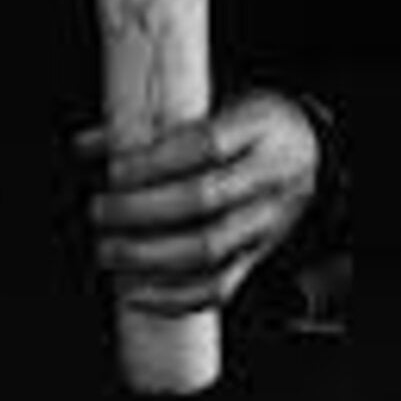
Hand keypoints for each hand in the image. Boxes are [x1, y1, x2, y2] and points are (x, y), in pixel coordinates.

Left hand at [84, 90, 319, 314]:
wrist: (311, 150)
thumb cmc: (256, 123)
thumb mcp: (220, 102)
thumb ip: (156, 123)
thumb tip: (88, 144)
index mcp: (258, 127)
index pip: (206, 145)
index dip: (154, 161)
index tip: (114, 169)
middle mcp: (267, 176)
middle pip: (203, 200)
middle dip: (140, 211)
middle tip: (100, 210)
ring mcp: (265, 220)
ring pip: (208, 249)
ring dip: (148, 256)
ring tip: (108, 250)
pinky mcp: (259, 254)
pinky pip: (218, 287)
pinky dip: (172, 297)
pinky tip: (135, 292)